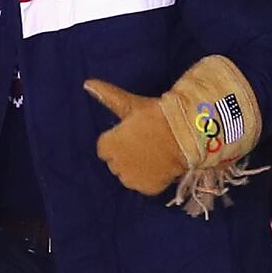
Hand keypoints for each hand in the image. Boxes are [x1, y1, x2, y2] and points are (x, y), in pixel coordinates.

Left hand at [88, 58, 262, 210]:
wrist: (185, 134)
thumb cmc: (156, 116)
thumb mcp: (130, 104)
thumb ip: (107, 96)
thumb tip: (86, 83)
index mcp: (108, 145)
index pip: (105, 148)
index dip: (118, 140)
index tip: (133, 133)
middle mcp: (115, 165)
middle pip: (117, 162)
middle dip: (127, 154)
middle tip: (146, 142)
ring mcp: (132, 179)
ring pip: (130, 175)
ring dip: (137, 168)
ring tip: (154, 154)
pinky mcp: (148, 188)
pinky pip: (145, 185)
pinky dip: (152, 179)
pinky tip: (162, 166)